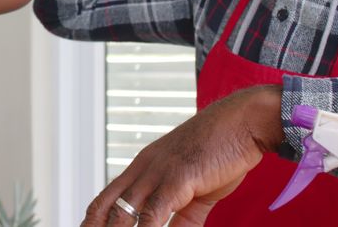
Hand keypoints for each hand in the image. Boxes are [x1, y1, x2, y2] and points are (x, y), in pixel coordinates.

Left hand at [83, 86, 283, 226]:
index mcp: (144, 167)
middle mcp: (144, 169)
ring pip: (123, 214)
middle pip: (105, 207)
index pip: (106, 199)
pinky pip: (153, 215)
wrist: (244, 121)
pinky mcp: (177, 179)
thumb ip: (184, 218)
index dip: (93, 221)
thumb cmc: (222, 148)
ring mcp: (158, 173)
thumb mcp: (197, 188)